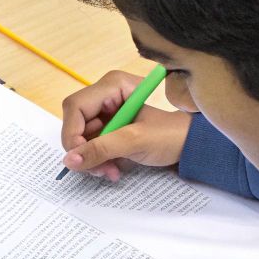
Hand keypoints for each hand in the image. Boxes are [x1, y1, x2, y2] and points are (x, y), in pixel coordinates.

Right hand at [60, 69, 192, 181]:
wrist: (189, 145)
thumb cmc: (169, 135)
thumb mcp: (134, 141)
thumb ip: (101, 149)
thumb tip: (69, 160)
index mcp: (113, 86)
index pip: (75, 108)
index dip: (73, 134)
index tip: (81, 158)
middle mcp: (105, 96)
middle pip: (75, 124)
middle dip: (84, 150)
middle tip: (100, 170)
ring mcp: (106, 113)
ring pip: (81, 139)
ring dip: (91, 160)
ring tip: (110, 172)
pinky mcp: (108, 128)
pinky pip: (91, 146)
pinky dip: (98, 161)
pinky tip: (112, 169)